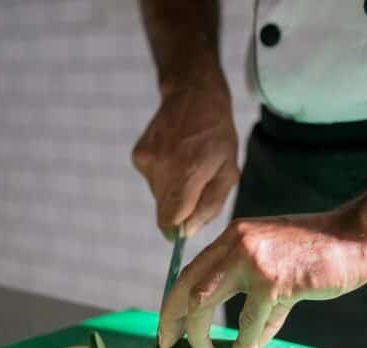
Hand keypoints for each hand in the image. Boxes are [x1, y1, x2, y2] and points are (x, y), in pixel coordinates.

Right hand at [132, 77, 239, 239]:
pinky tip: (173, 155)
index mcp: (188, 173)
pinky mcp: (138, 155)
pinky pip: (151, 180)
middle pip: (164, 210)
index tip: (187, 225)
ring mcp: (147, 160)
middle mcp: (163, 167)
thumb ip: (209, 206)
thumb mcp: (228, 172)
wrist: (192, 95)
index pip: (170, 220)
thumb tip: (187, 232)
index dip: (178, 228)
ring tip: (186, 163)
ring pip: (158, 195)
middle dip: (180, 207)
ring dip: (172, 189)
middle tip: (195, 183)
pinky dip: (163, 175)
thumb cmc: (217, 135)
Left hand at [158, 208, 366, 347]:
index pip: (189, 272)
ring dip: (199, 337)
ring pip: (205, 303)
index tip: (168, 327)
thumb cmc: (318, 255)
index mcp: (232, 238)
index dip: (174, 303)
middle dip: (173, 320)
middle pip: (187, 287)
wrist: (355, 237)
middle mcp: (235, 243)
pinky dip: (240, 346)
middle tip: (169, 345)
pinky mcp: (273, 280)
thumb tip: (243, 342)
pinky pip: (247, 323)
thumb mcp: (274, 267)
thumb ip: (253, 295)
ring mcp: (252, 260)